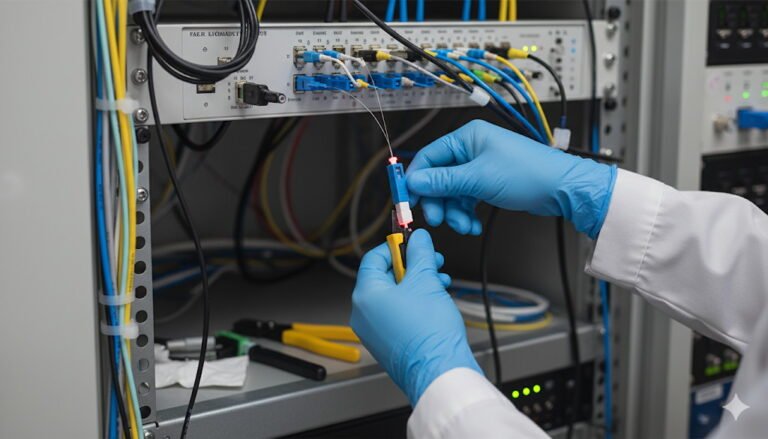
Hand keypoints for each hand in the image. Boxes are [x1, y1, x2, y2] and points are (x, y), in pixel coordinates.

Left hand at [350, 229, 481, 404]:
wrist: (439, 370)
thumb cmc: (429, 332)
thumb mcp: (426, 280)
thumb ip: (420, 253)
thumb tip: (418, 239)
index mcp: (365, 295)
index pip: (373, 258)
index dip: (394, 246)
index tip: (411, 242)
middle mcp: (363, 313)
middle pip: (384, 277)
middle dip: (411, 266)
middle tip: (431, 261)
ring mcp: (373, 331)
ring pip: (393, 296)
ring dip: (417, 284)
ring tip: (439, 282)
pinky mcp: (386, 343)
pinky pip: (396, 314)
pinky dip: (414, 303)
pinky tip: (434, 300)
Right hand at [406, 120, 616, 238]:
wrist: (562, 189)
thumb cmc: (530, 173)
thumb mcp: (478, 179)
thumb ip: (443, 182)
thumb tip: (415, 182)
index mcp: (467, 138)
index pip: (429, 157)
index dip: (416, 180)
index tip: (408, 201)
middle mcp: (471, 149)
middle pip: (438, 178)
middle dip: (437, 201)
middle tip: (437, 219)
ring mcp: (480, 167)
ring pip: (452, 192)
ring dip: (454, 212)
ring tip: (463, 225)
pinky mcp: (487, 183)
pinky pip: (466, 199)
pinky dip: (466, 213)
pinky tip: (472, 224)